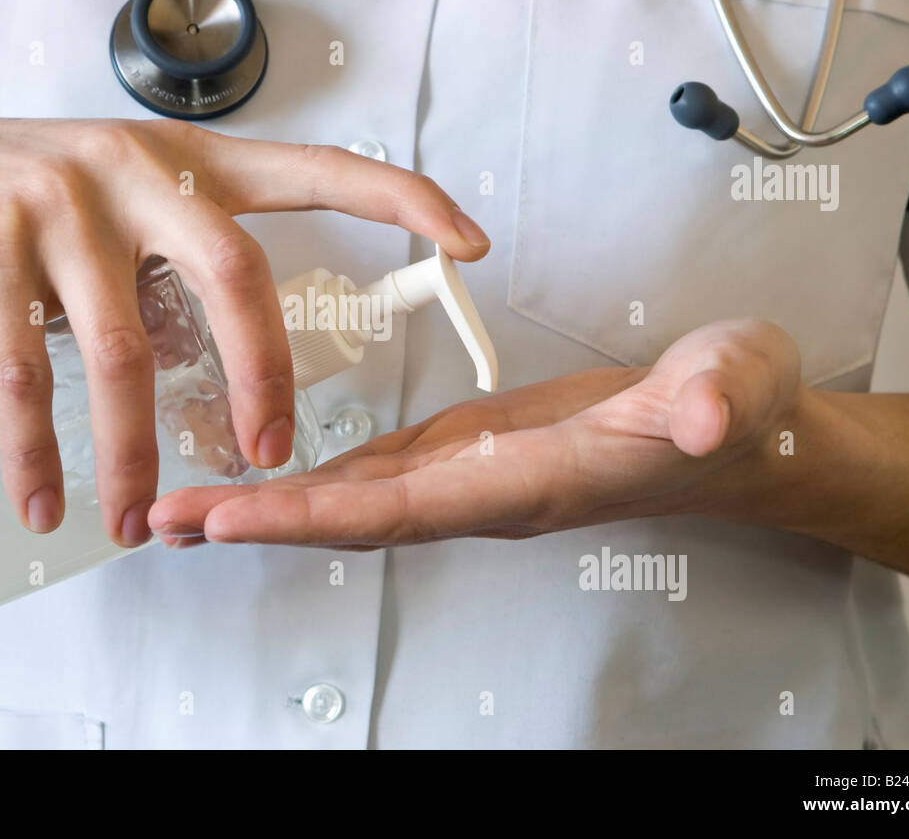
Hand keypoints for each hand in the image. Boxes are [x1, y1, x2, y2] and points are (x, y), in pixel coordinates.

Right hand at [0, 106, 489, 544]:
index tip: (469, 240)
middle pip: (234, 275)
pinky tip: (45, 500)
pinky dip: (36, 449)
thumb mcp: (118, 202)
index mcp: (189, 162)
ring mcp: (59, 204)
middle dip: (261, 377)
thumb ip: (179, 262)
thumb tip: (226, 364)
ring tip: (132, 516)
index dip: (401, 199)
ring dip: (132, 448)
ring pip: (123, 348)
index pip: (318, 169)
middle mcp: (135, 169)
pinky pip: (24, 371)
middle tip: (267, 456)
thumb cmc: (23, 193)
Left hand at [149, 320, 802, 546]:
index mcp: (531, 480)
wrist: (739, 424)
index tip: (231, 520)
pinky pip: (377, 472)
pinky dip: (314, 478)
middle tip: (167, 520)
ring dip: (269, 505)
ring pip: (355, 499)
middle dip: (258, 522)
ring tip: (188, 506)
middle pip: (354, 518)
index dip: (316, 518)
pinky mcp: (469, 448)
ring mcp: (472, 474)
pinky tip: (268, 474)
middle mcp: (485, 491)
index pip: (406, 510)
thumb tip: (701, 421)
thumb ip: (719, 402)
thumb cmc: (737, 408)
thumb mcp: (741, 387)